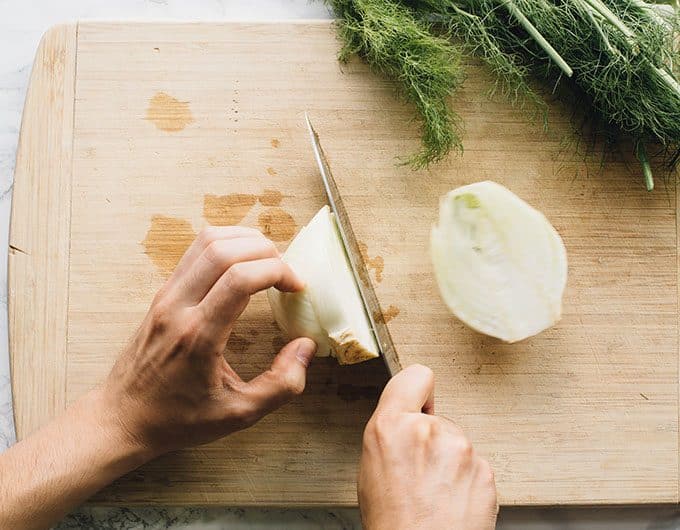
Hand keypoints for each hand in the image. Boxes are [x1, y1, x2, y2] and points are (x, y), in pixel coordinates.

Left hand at [98, 226, 316, 455]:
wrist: (123, 418)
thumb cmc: (178, 419)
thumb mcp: (239, 415)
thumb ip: (281, 385)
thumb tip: (306, 347)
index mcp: (199, 335)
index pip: (240, 278)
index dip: (278, 272)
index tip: (297, 287)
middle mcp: (178, 306)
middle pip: (225, 249)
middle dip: (267, 251)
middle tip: (286, 274)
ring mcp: (166, 295)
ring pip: (207, 240)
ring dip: (245, 241)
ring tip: (268, 262)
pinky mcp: (162, 292)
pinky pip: (195, 251)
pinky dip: (226, 245)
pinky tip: (242, 264)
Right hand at [358, 365, 497, 529]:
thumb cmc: (392, 522)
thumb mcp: (370, 466)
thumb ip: (391, 432)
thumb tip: (404, 421)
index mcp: (391, 426)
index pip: (416, 375)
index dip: (418, 391)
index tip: (420, 402)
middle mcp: (428, 430)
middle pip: (437, 417)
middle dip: (431, 438)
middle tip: (419, 471)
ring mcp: (461, 449)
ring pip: (456, 442)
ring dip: (449, 461)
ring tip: (434, 492)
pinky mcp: (484, 470)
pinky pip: (474, 465)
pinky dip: (466, 480)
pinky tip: (450, 501)